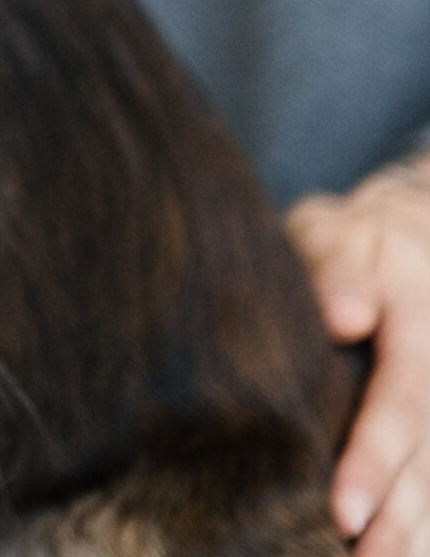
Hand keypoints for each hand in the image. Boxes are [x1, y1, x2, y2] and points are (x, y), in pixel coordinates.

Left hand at [287, 155, 429, 555]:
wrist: (405, 240)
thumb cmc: (351, 242)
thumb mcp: (340, 233)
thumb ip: (338, 267)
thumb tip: (340, 316)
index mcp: (420, 324)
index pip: (400, 403)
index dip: (373, 459)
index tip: (344, 510)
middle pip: (427, 456)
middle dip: (398, 517)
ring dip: (415, 529)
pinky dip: (424, 519)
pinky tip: (404, 550)